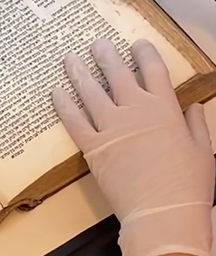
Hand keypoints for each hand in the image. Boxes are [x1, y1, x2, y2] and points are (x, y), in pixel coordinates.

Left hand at [52, 38, 213, 255]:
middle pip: (116, 72)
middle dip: (105, 54)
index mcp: (164, 108)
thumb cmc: (188, 184)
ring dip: (78, 71)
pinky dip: (62, 104)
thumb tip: (192, 107)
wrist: (163, 213)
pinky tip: (55, 91)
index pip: (153, 69)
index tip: (137, 44)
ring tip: (69, 58)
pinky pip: (73, 119)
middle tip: (96, 42)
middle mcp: (135, 110)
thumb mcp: (202, 150)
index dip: (144, 53)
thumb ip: (195, 125)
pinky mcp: (92, 145)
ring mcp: (110, 126)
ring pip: (89, 90)